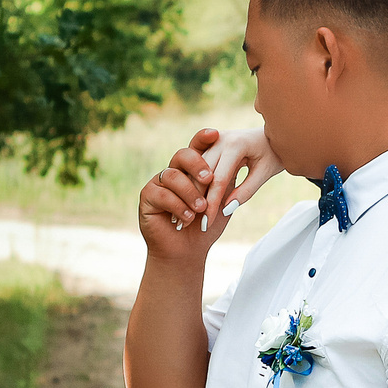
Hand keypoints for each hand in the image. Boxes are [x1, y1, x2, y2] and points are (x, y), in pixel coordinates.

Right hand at [137, 129, 229, 264]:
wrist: (187, 253)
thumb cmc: (206, 227)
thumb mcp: (222, 203)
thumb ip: (228, 183)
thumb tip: (240, 160)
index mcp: (191, 170)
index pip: (198, 148)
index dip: (204, 139)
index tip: (215, 133)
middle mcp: (173, 171)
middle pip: (182, 155)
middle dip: (197, 164)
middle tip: (209, 178)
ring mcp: (158, 182)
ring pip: (173, 175)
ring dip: (190, 193)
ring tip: (201, 209)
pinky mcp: (147, 196)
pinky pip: (162, 193)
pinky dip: (178, 206)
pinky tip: (188, 218)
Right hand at [199, 126, 281, 226]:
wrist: (272, 134)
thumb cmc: (272, 154)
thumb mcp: (264, 173)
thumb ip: (246, 191)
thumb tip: (225, 209)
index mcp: (235, 144)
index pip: (219, 180)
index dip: (212, 203)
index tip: (207, 223)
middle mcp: (219, 139)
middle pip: (202, 174)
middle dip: (197, 199)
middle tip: (193, 223)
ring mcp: (211, 140)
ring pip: (194, 169)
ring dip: (190, 193)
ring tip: (187, 216)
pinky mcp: (207, 144)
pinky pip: (195, 165)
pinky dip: (192, 183)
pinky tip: (190, 201)